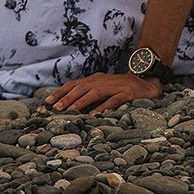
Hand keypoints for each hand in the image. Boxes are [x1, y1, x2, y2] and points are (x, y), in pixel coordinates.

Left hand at [45, 72, 161, 114]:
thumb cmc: (121, 88)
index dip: (61, 91)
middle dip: (67, 97)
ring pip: (94, 92)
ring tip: (70, 110)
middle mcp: (103, 81)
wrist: (145, 82)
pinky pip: (112, 100)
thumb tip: (69, 105)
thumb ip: (89, 94)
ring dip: (81, 101)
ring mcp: (115, 86)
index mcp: (95, 79)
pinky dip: (102, 106)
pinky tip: (94, 114)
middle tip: (55, 107)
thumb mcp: (103, 88)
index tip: (47, 101)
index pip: (74, 84)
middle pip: (82, 87)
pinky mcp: (126, 93)